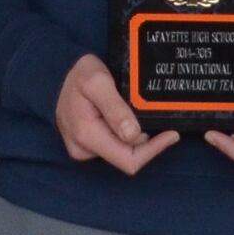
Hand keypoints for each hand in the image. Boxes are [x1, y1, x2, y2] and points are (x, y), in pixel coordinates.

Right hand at [55, 55, 180, 174]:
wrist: (62, 75)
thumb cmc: (80, 75)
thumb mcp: (98, 81)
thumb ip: (115, 108)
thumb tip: (132, 135)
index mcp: (86, 135)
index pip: (128, 159)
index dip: (153, 150)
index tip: (171, 135)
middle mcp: (83, 149)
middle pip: (127, 158)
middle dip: (146, 143)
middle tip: (161, 122)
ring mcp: (84, 150)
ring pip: (122, 153)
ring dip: (136, 138)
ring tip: (139, 115)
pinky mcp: (87, 146)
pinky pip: (114, 147)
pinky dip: (127, 136)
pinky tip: (129, 121)